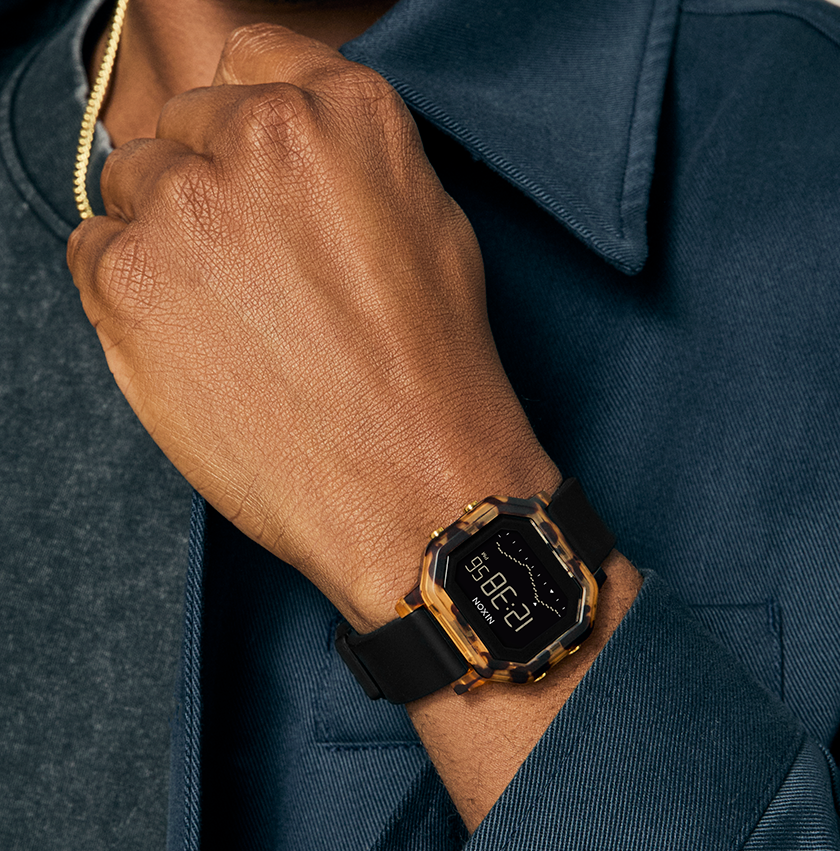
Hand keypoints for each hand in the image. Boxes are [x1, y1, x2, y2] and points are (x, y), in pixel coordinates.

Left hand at [67, 24, 558, 628]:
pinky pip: (92, 251)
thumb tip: (271, 148)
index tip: (251, 180)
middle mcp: (258, 134)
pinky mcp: (128, 278)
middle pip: (182, 125)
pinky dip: (124, 291)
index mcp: (342, 110)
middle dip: (206, 189)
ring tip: (228, 324)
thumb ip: (342, 159)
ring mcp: (185, 203)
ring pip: (133, 185)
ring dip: (164, 240)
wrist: (413, 487)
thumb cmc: (432, 377)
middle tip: (249, 279)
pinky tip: (191, 345)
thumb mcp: (427, 226)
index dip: (244, 128)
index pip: (248, 59)